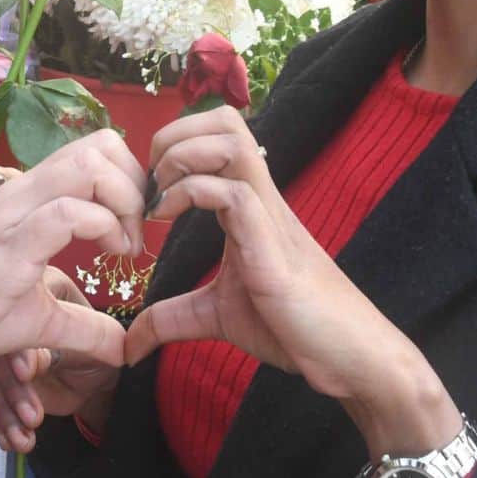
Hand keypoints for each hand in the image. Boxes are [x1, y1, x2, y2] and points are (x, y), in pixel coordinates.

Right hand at [0, 130, 145, 385]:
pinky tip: (106, 256)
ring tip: (123, 245)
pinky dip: (101, 227)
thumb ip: (81, 326)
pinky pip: (66, 212)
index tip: (132, 228)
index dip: (128, 181)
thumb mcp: (36, 319)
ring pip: (87, 165)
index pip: (92, 152)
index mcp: (28, 199)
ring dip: (123, 199)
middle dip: (134, 183)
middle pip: (98, 145)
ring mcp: (14, 213)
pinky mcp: (8, 243)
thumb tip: (122, 347)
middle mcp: (22, 193)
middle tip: (134, 234)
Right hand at [0, 268, 119, 453]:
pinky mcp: (2, 377)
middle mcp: (15, 316)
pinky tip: (12, 440)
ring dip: (8, 412)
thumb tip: (35, 361)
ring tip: (25, 435)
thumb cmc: (107, 349)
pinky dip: (4, 423)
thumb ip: (71, 344)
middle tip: (31, 414)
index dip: (19, 347)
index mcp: (41, 289)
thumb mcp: (101, 343)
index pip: (20, 314)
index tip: (25, 372)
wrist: (103, 378)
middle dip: (13, 388)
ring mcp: (5, 348)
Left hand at [125, 107, 462, 459]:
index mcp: (248, 204)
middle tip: (151, 177)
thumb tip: (131, 345)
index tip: (148, 184)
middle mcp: (260, 199)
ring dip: (183, 154)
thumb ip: (172, 318)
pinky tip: (166, 222)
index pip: (217, 135)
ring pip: (232, 141)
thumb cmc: (291, 326)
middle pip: (225, 120)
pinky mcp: (272, 247)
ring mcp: (268, 217)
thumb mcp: (216, 317)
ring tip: (160, 194)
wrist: (346, 357)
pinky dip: (192, 195)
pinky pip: (234, 194)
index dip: (175, 140)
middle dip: (175, 133)